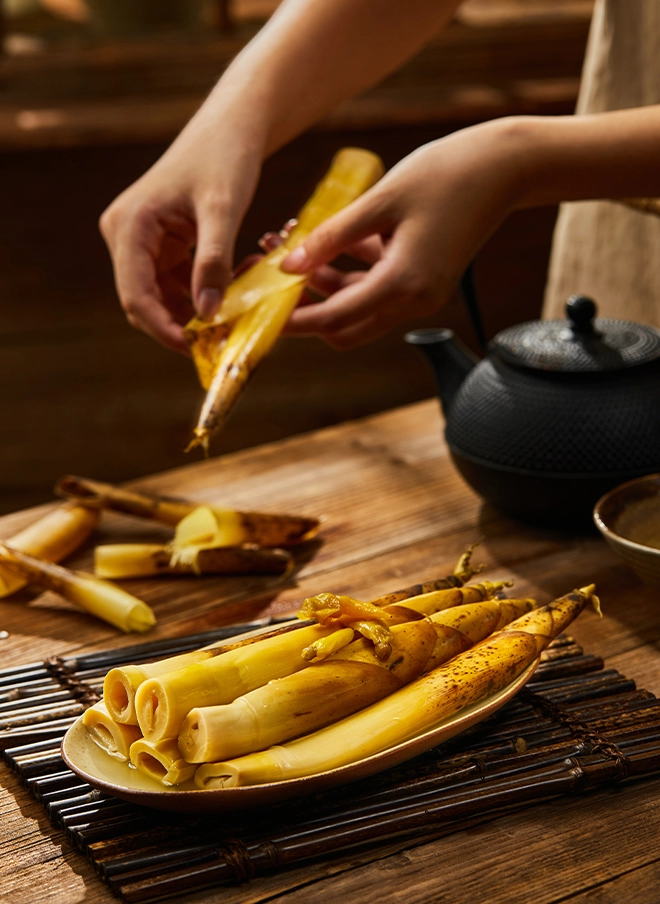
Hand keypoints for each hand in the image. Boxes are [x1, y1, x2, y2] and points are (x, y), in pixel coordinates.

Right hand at [99, 118, 262, 353]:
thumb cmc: (225, 158)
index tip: (197, 349)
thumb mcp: (223, 210)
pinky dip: (204, 295)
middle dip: (182, 325)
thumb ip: (213, 262)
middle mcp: (126, 236)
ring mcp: (141, 243)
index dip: (163, 328)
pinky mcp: (161, 246)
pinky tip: (236, 290)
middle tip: (222, 340)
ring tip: (239, 310)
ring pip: (163, 298)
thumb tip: (209, 314)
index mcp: (129, 226)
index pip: (135, 295)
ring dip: (197, 312)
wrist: (231, 129)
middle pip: (145, 302)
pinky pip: (177, 285)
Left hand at [281, 118, 524, 348]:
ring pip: (358, 307)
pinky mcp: (423, 281)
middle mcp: (414, 300)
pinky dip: (350, 272)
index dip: (295, 319)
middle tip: (274, 280)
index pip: (334, 319)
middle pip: (345, 328)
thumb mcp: (379, 202)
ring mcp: (420, 294)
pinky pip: (376, 288)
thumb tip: (288, 265)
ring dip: (324, 284)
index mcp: (403, 283)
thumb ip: (331, 237)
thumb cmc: (447, 175)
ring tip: (292, 242)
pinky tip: (332, 238)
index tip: (263, 314)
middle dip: (307, 309)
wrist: (503, 168)